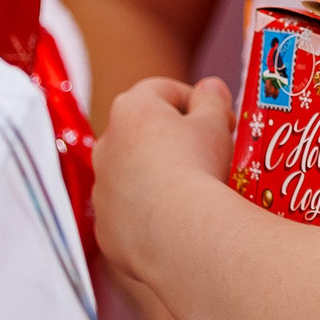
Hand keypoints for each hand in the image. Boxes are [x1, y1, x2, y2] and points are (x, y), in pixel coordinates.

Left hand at [95, 76, 235, 280]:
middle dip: (173, 139)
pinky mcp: (105, 226)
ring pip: (132, 174)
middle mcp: (106, 144)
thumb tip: (210, 87)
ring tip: (192, 192)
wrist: (179, 233)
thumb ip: (212, 98)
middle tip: (209, 154)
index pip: (163, 90)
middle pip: (143, 132)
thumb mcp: (215, 122)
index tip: (218, 118)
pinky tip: (176, 222)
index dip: (195, 100)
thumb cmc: (198, 168)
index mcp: (130, 109)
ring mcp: (101, 188)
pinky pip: (128, 213)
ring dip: (157, 177)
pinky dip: (148, 214)